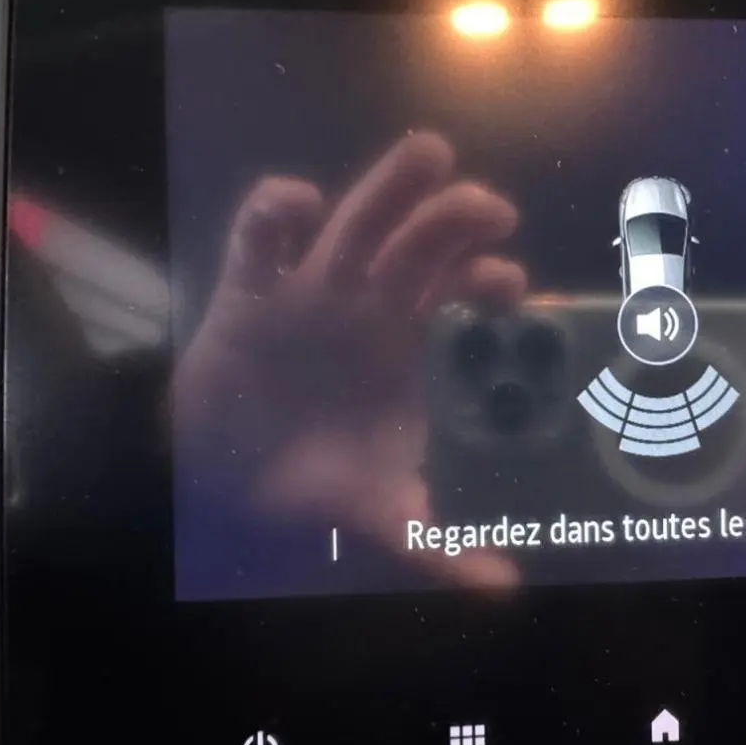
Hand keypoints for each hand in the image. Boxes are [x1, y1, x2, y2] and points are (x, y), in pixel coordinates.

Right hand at [173, 132, 524, 587]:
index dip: (492, 279)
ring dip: (391, 188)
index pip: (463, 291)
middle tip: (494, 212)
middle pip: (420, 240)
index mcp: (410, 341)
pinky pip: (260, 237)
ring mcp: (311, 289)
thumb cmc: (316, 478)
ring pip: (356, 221)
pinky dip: (277, 211)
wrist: (228, 484)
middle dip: (456, 216)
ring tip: (431, 153)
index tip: (517, 288)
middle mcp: (369, 303)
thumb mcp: (379, 512)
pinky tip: (301, 204)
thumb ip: (435, 545)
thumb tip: (502, 591)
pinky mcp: (249, 290)